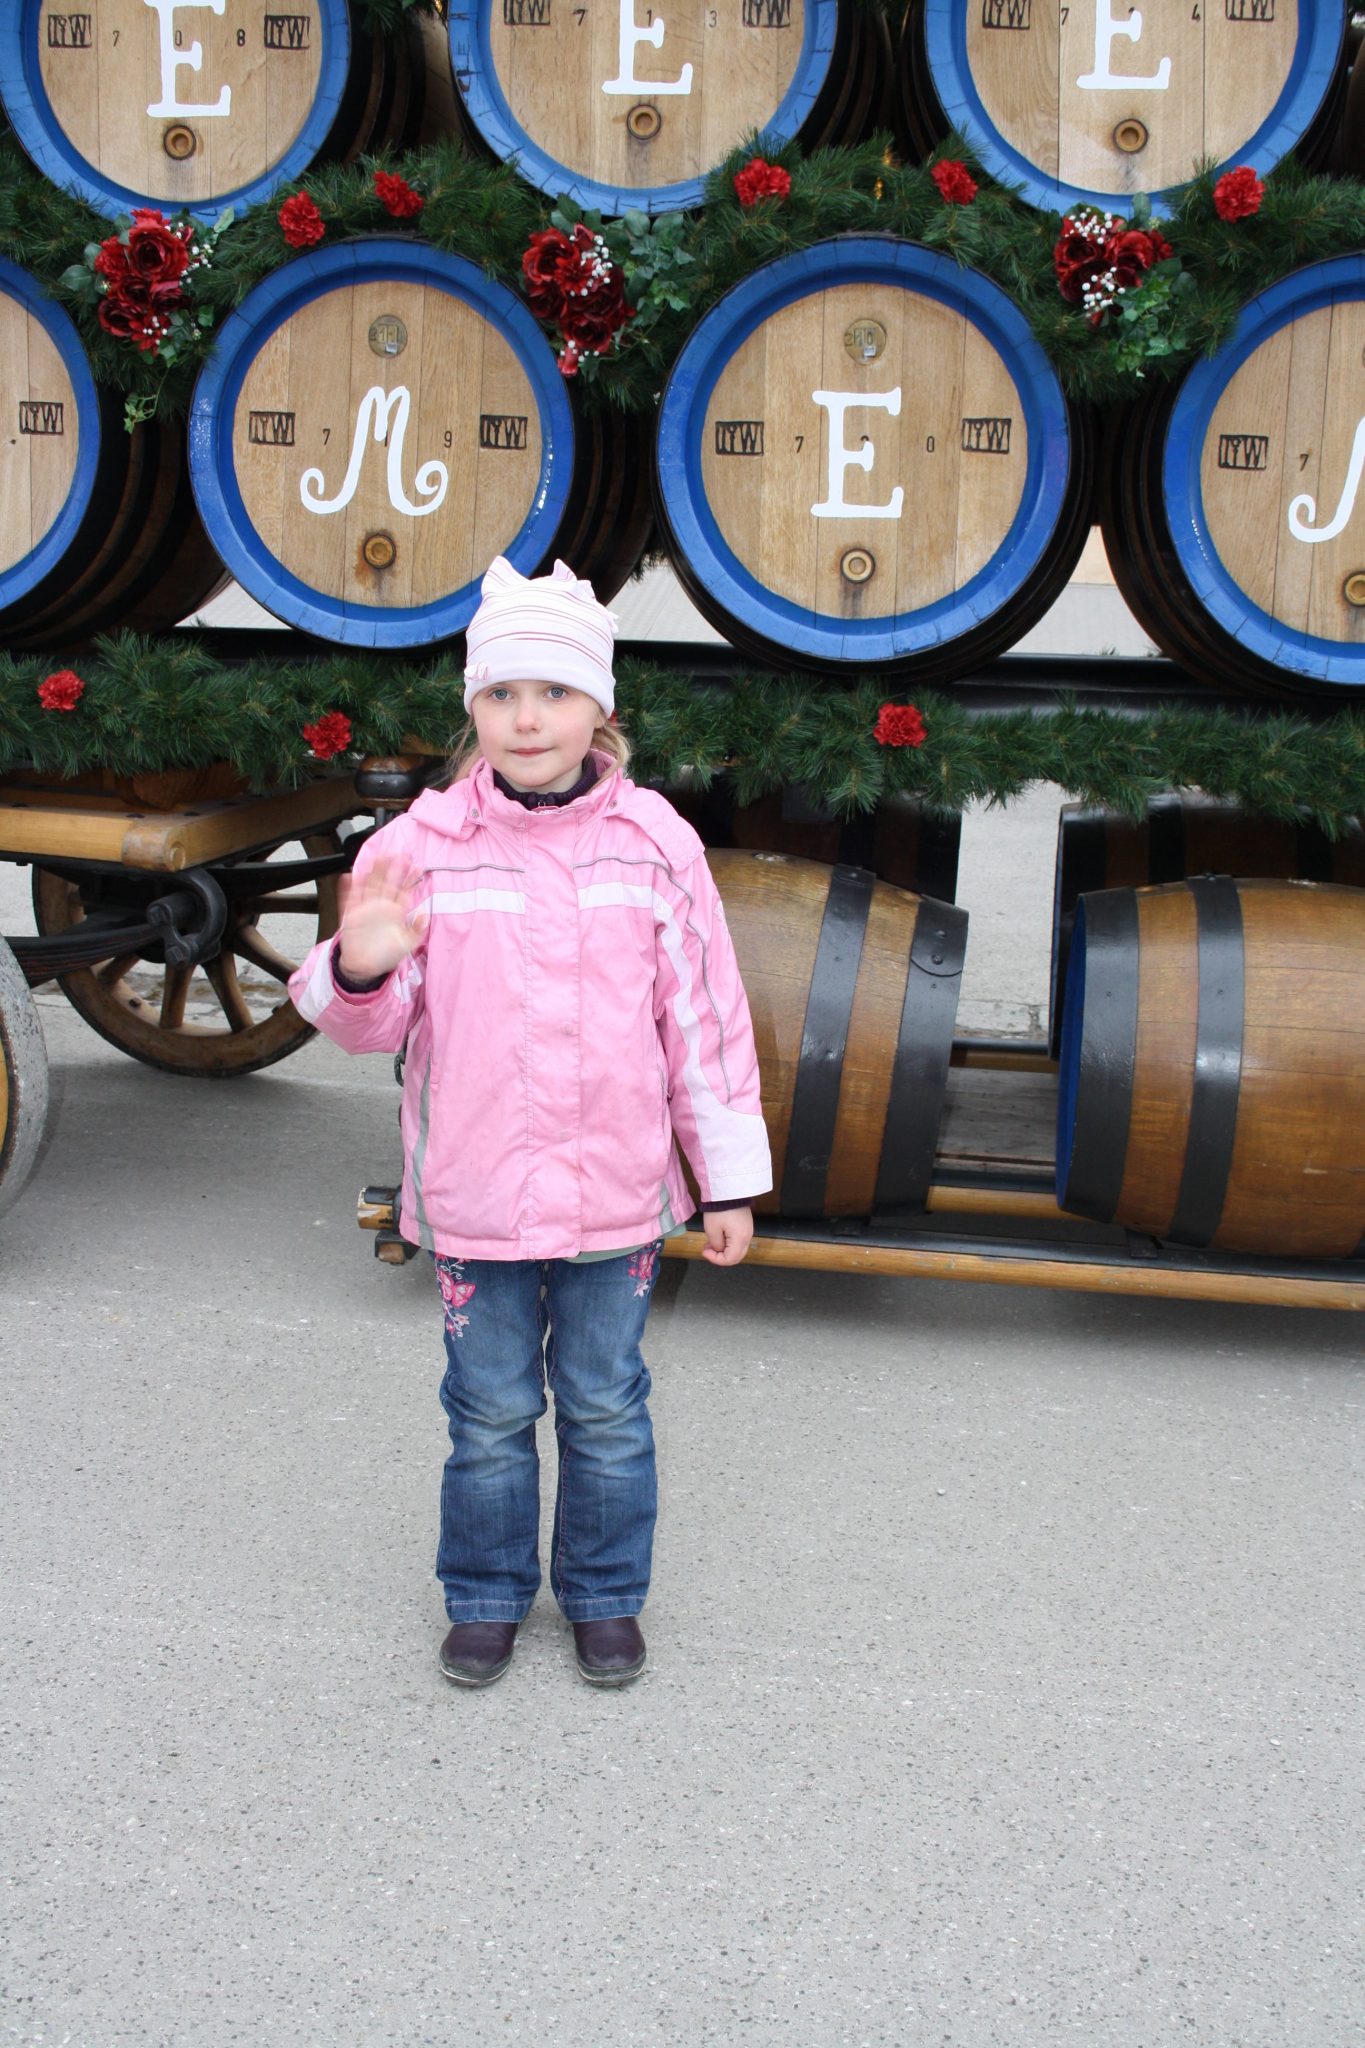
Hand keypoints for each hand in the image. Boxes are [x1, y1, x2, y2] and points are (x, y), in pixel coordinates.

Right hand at [336, 856, 428, 980]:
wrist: (365, 967)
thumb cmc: (386, 955)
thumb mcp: (406, 944)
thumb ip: (417, 930)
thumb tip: (425, 915)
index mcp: (396, 912)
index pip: (404, 891)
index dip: (410, 879)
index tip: (417, 866)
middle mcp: (381, 906)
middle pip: (387, 883)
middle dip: (393, 868)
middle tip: (399, 854)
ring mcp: (366, 909)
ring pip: (369, 886)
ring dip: (373, 872)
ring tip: (377, 859)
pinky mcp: (351, 916)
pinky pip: (348, 900)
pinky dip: (347, 889)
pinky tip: (348, 878)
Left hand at [701, 1207, 753, 1267]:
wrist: (727, 1189)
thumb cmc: (718, 1210)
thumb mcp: (712, 1229)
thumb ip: (716, 1245)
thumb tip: (719, 1249)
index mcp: (740, 1239)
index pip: (731, 1259)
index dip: (716, 1259)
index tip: (704, 1251)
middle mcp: (748, 1237)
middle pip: (737, 1256)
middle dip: (721, 1256)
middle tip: (708, 1249)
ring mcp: (748, 1230)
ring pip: (738, 1249)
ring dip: (724, 1249)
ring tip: (710, 1242)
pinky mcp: (746, 1225)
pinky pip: (739, 1240)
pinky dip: (728, 1242)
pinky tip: (719, 1235)